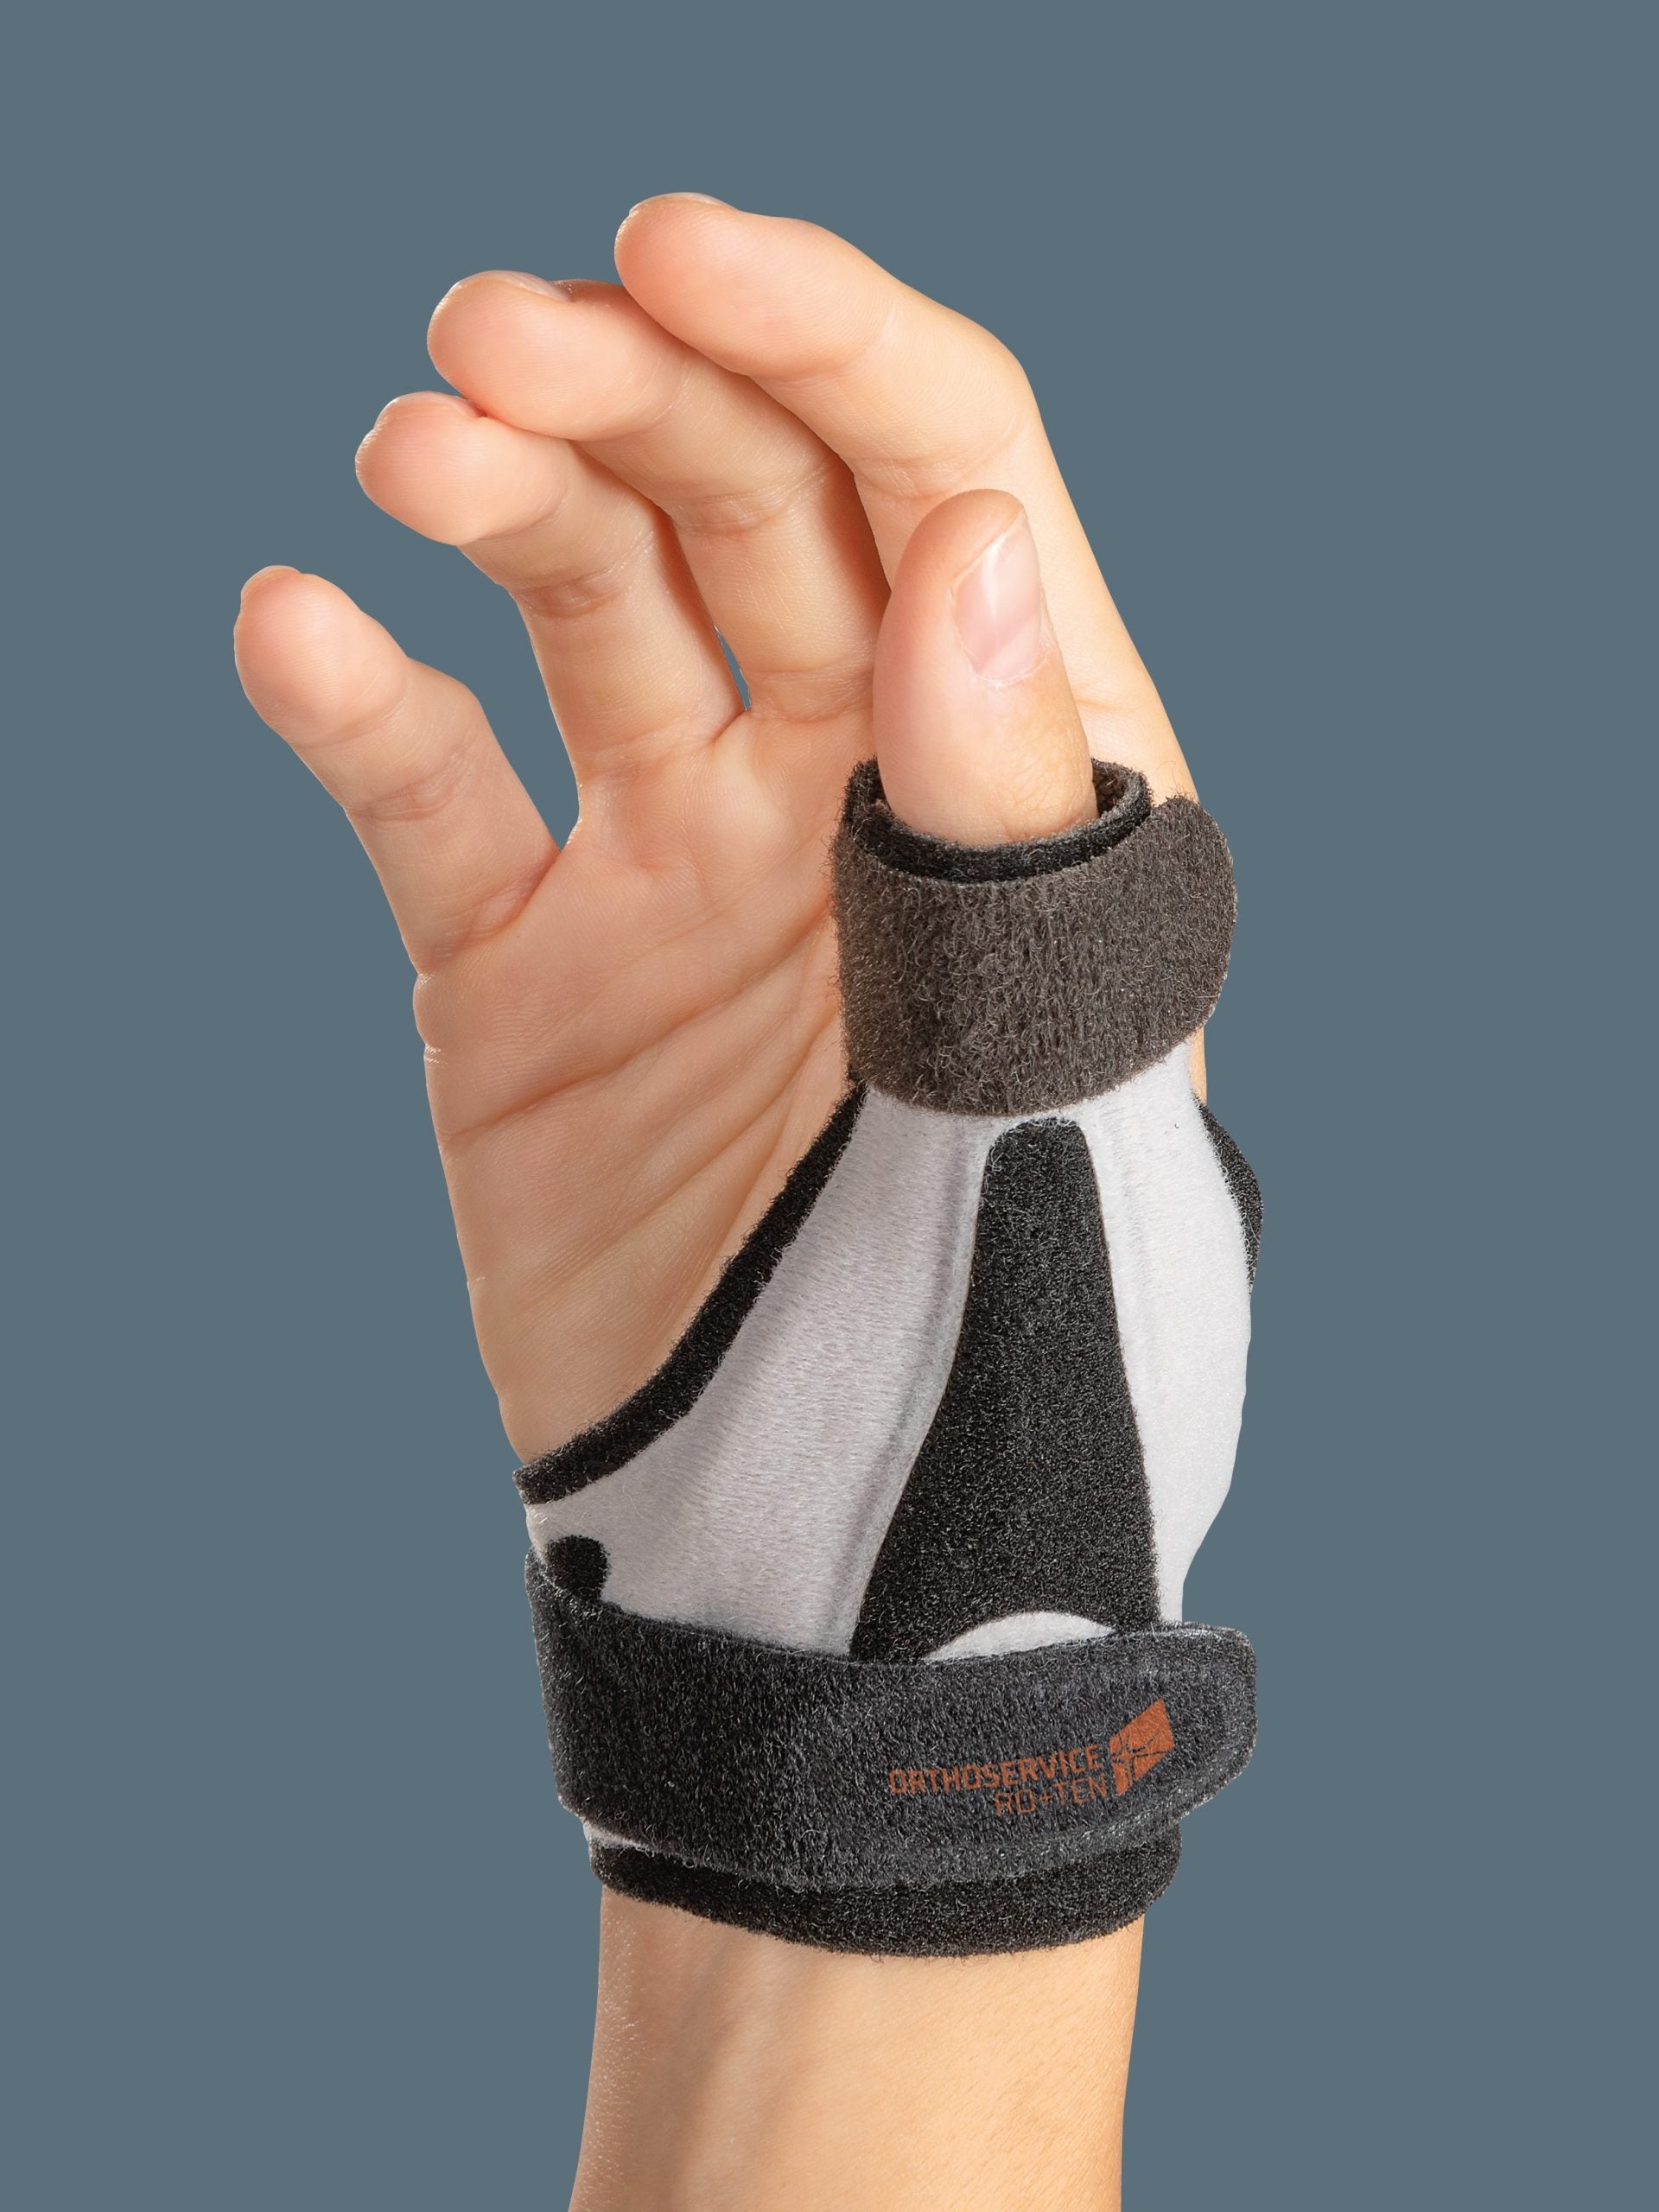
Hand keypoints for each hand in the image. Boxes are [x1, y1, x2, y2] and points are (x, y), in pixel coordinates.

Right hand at [234, 197, 1195, 1461]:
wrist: (810, 1573)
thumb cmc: (995, 1355)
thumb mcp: (1043, 1083)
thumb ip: (1011, 820)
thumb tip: (968, 532)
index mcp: (1016, 781)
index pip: (941, 470)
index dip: (822, 334)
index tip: (676, 251)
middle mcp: (847, 788)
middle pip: (745, 498)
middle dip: (634, 391)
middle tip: (490, 344)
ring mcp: (677, 868)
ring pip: (584, 605)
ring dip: (504, 494)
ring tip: (416, 445)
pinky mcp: (521, 966)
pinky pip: (427, 793)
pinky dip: (354, 703)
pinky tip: (292, 626)